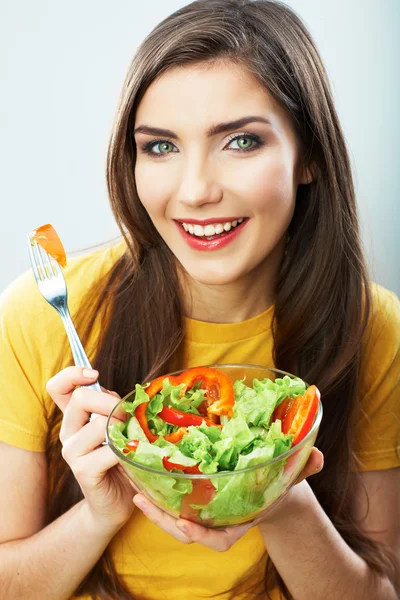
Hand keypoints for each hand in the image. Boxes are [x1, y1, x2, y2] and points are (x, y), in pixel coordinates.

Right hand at [46, 366, 135, 532]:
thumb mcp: (117, 426)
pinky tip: (131, 457)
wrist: (116, 501)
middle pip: (81, 398)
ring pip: (98, 424)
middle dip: (111, 401)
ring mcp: (72, 452)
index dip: (72, 374)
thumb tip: (126, 395)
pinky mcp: (83, 471)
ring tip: (132, 438)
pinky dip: (126, 451)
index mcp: (75, 417)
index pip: (58, 387)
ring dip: (122, 428)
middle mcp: (68, 432)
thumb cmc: (120, 459)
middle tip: (126, 417)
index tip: (94, 374)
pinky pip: (108, 451)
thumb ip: (114, 407)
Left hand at [133, 447, 323, 550]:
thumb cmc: (277, 480)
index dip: (202, 536)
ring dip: (153, 506)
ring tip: (134, 490)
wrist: (267, 481)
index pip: (220, 539)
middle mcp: (218, 518)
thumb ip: (304, 467)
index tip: (186, 525)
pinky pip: (172, 500)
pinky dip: (155, 492)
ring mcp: (204, 510)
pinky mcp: (193, 496)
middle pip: (187, 531)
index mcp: (239, 518)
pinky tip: (139, 475)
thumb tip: (316, 456)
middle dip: (164, 520)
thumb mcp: (291, 474)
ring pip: (174, 517)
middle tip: (142, 501)